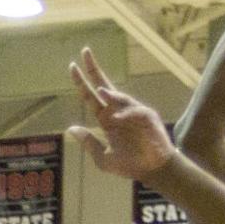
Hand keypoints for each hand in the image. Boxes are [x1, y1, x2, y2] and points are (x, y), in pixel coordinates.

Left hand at [69, 49, 173, 181]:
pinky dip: (125, 113)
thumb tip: (71, 128)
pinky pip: (134, 111)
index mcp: (106, 120)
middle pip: (104, 85)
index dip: (82, 83)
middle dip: (94, 70)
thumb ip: (89, 143)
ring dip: (109, 93)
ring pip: (118, 97)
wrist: (153, 172)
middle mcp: (118, 112)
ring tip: (99, 90)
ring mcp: (133, 112)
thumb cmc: (130, 165)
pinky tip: (117, 117)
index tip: (72, 67)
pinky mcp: (147, 116)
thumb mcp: (104, 159)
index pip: (91, 97)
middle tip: (85, 52)